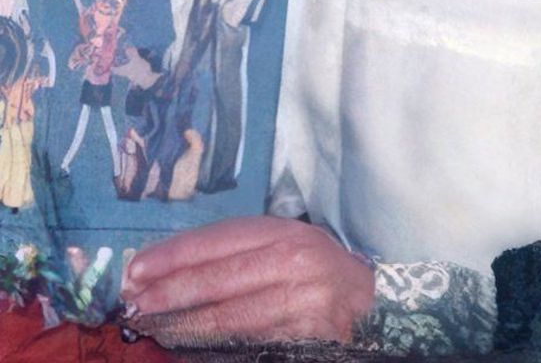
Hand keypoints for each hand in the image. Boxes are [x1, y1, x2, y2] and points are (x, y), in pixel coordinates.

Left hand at [121, 215, 375, 347]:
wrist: (365, 299)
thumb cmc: (309, 265)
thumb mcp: (279, 241)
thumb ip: (232, 252)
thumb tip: (164, 268)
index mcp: (284, 233)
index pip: (218, 242)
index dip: (173, 256)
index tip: (135, 270)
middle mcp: (295, 264)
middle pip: (218, 282)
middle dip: (169, 294)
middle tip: (133, 305)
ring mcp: (302, 305)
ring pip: (227, 321)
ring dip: (182, 327)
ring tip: (151, 327)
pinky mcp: (305, 340)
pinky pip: (247, 347)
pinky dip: (211, 349)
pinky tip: (185, 347)